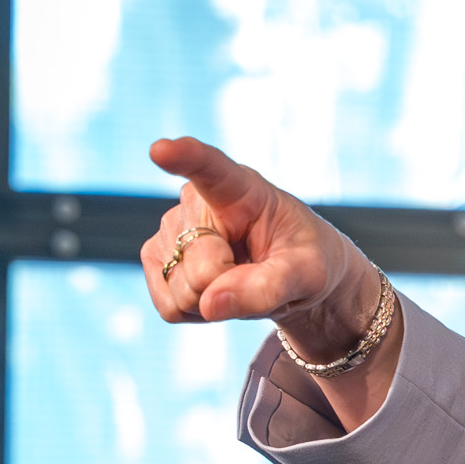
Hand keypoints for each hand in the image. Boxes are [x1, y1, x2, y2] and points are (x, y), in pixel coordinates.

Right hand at [140, 138, 382, 361]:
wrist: (295, 276)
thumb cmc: (306, 261)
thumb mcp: (309, 275)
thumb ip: (268, 287)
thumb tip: (210, 304)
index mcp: (241, 187)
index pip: (209, 167)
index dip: (184, 157)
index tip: (161, 150)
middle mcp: (194, 202)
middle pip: (200, 265)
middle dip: (232, 286)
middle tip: (258, 273)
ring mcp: (169, 230)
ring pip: (181, 291)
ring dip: (216, 301)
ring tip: (240, 279)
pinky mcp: (156, 259)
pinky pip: (169, 307)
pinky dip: (199, 313)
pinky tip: (218, 291)